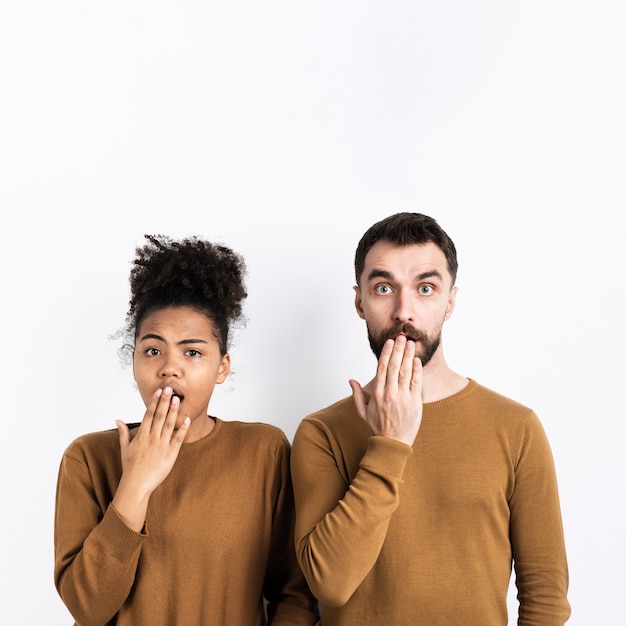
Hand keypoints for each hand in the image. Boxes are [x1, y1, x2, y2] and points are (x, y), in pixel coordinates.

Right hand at [112, 387, 190, 530]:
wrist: (137, 485)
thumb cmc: (130, 467)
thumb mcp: (124, 448)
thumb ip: (123, 433)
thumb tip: (118, 419)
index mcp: (141, 436)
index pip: (148, 415)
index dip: (154, 402)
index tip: (158, 391)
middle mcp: (151, 439)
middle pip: (159, 416)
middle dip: (164, 402)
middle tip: (169, 388)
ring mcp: (161, 446)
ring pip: (168, 425)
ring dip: (173, 411)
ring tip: (177, 399)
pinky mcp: (170, 455)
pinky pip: (178, 439)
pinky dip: (182, 429)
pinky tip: (187, 419)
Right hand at [349, 335, 422, 445]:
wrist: (393, 443)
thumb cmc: (378, 426)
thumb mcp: (363, 411)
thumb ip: (357, 395)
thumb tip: (351, 380)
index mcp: (377, 394)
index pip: (381, 368)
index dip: (385, 353)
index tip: (389, 342)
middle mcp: (389, 393)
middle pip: (393, 366)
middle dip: (397, 350)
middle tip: (400, 337)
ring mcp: (402, 397)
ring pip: (405, 372)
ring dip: (407, 356)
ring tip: (410, 343)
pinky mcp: (414, 402)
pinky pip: (415, 383)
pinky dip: (416, 370)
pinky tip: (416, 360)